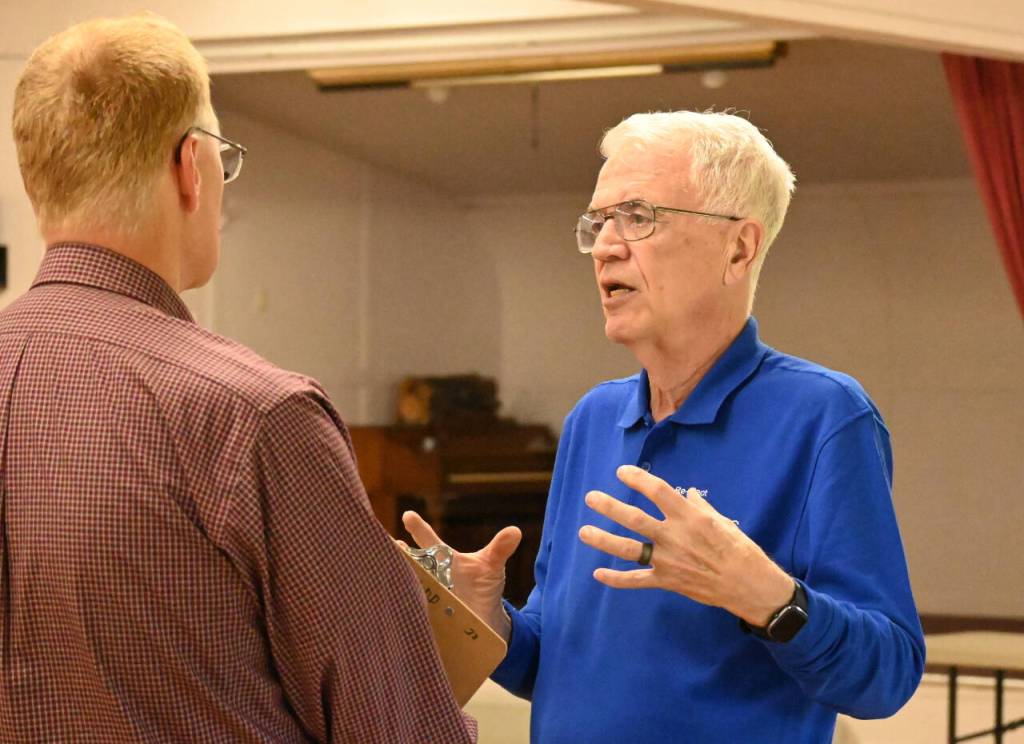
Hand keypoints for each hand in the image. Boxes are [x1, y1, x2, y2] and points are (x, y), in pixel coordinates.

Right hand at [401, 511, 521, 641]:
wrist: (485, 620)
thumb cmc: (485, 586)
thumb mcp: (492, 566)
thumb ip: (500, 549)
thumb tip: (516, 531)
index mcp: (443, 558)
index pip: (428, 539)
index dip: (418, 528)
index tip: (408, 515)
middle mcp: (431, 575)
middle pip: (411, 562)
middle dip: (400, 555)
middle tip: (392, 547)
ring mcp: (428, 595)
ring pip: (408, 585)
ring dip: (401, 582)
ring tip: (391, 577)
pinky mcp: (429, 617)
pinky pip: (415, 612)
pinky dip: (408, 611)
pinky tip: (400, 611)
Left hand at [577, 465, 793, 626]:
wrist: (749, 585)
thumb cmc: (740, 549)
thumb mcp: (723, 521)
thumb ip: (700, 507)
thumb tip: (686, 494)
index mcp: (689, 517)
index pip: (657, 491)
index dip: (637, 479)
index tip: (622, 471)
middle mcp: (674, 536)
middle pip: (634, 519)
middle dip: (610, 507)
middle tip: (590, 497)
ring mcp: (668, 560)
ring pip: (629, 549)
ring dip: (604, 540)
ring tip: (583, 531)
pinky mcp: (667, 580)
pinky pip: (637, 581)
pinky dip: (617, 578)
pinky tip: (598, 573)